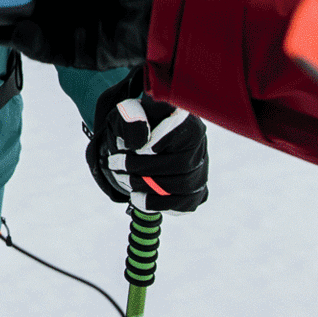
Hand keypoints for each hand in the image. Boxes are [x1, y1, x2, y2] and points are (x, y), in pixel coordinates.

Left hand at [87, 71, 207, 211]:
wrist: (136, 140)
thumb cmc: (134, 123)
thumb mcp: (126, 112)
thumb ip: (131, 118)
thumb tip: (139, 142)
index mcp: (186, 119)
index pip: (182, 132)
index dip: (157, 143)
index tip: (134, 147)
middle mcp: (200, 145)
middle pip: (182, 164)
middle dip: (144, 168)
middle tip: (116, 165)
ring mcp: (201, 169)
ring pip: (184, 186)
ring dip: (149, 188)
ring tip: (125, 180)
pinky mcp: (197, 190)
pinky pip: (185, 203)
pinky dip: (159, 204)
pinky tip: (137, 198)